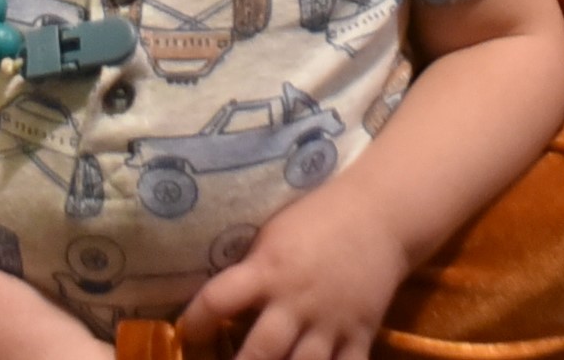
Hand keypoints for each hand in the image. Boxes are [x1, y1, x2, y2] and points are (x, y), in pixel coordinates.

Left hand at [175, 181, 407, 359]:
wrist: (378, 216)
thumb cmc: (316, 217)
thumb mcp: (272, 234)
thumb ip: (250, 267)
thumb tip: (219, 295)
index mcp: (269, 269)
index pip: (220, 298)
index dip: (197, 320)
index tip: (186, 333)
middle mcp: (296, 302)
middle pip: (261, 351)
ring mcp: (330, 324)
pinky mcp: (360, 337)